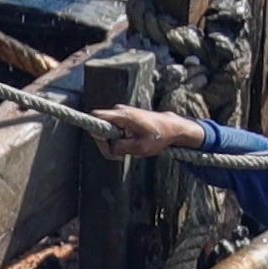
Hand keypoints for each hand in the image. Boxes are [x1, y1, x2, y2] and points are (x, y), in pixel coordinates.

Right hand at [82, 103, 210, 160]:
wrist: (171, 128)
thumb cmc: (159, 137)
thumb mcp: (141, 147)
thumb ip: (122, 147)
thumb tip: (109, 148)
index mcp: (123, 115)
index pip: (96, 116)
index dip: (96, 132)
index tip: (107, 145)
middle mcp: (119, 111)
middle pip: (99, 128)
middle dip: (106, 145)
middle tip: (119, 157)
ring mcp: (121, 114)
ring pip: (105, 131)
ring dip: (112, 145)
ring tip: (126, 153)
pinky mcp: (123, 119)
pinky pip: (112, 131)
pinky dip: (117, 141)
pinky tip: (128, 147)